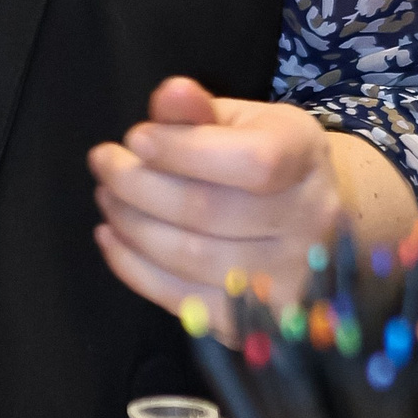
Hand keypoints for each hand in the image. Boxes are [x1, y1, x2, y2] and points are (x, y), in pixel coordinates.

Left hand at [88, 76, 348, 338]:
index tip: (136, 138)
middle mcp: (310, 223)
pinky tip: (113, 237)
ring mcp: (290, 280)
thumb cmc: (265, 160)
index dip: (184, 151)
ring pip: (191, 258)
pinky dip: (135, 269)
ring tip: (106, 197)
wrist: (314, 225)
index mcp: (306, 158)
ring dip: (131, 225)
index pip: (252, 162)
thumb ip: (202, 110)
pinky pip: (185, 301)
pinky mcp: (259, 323)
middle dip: (137, 185)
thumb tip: (172, 94)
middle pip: (209, 212)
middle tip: (103, 163)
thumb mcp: (242, 121)